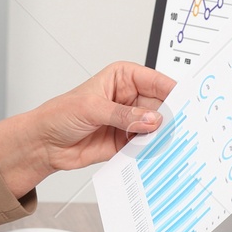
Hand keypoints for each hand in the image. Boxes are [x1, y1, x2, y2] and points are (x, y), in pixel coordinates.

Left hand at [0, 62, 175, 196]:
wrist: (44, 144)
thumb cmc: (60, 115)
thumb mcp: (92, 109)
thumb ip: (124, 115)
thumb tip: (151, 120)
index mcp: (123, 77)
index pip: (156, 81)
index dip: (173, 91)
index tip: (187, 103)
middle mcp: (130, 97)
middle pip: (161, 106)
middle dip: (171, 117)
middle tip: (183, 128)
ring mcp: (130, 120)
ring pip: (156, 127)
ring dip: (163, 136)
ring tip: (172, 143)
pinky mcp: (127, 142)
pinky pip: (146, 145)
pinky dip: (153, 150)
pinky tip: (157, 154)